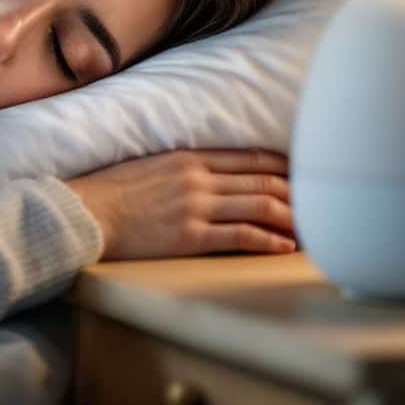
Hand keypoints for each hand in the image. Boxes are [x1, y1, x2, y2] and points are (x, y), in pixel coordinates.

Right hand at [64, 149, 293, 260]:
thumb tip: (208, 172)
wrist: (86, 213)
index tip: (301, 173)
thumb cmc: (111, 192)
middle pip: (261, 182)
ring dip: (290, 217)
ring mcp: (196, 207)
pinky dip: (269, 241)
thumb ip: (182, 166)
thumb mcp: (150, 164)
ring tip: (310, 226)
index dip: (280, 166)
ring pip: (259, 206)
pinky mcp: (191, 236)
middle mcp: (198, 179)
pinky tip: (285, 246)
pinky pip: (242, 237)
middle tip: (318, 201)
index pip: (248, 158)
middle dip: (295, 192)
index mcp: (188, 158)